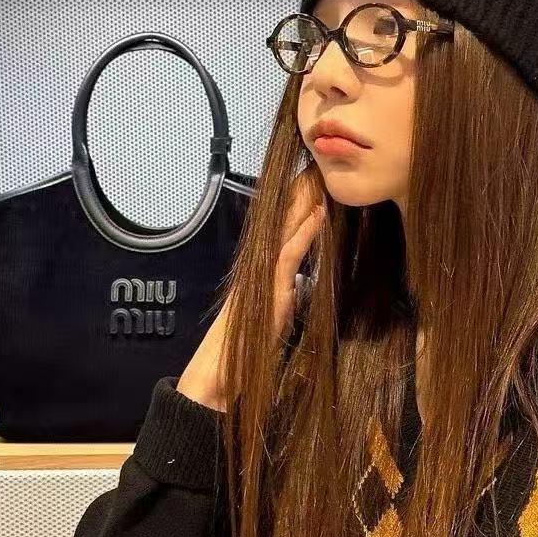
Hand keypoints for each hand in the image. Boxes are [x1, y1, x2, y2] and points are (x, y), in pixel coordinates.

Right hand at [177, 168, 325, 410]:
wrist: (219, 371)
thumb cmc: (245, 351)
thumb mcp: (272, 319)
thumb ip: (285, 299)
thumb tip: (300, 289)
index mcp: (261, 274)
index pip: (280, 233)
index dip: (293, 208)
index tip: (308, 183)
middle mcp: (259, 267)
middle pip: (280, 223)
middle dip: (296, 194)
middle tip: (313, 165)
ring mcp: (263, 275)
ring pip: (285, 229)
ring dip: (302, 202)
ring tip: (317, 175)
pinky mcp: (270, 287)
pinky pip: (290, 253)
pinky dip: (305, 231)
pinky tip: (318, 213)